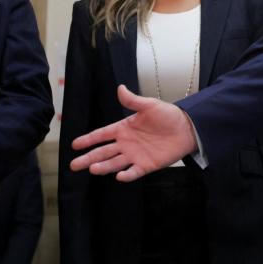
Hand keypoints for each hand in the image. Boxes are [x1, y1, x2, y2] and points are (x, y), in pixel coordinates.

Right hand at [70, 84, 196, 180]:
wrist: (188, 128)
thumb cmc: (168, 115)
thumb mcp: (150, 105)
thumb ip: (133, 100)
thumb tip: (120, 87)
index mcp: (124, 128)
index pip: (102, 134)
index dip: (88, 139)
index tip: (74, 145)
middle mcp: (126, 144)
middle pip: (103, 152)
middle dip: (88, 158)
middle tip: (74, 165)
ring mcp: (135, 155)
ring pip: (114, 163)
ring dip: (103, 167)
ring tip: (93, 169)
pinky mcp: (146, 165)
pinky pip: (134, 172)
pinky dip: (126, 175)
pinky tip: (119, 176)